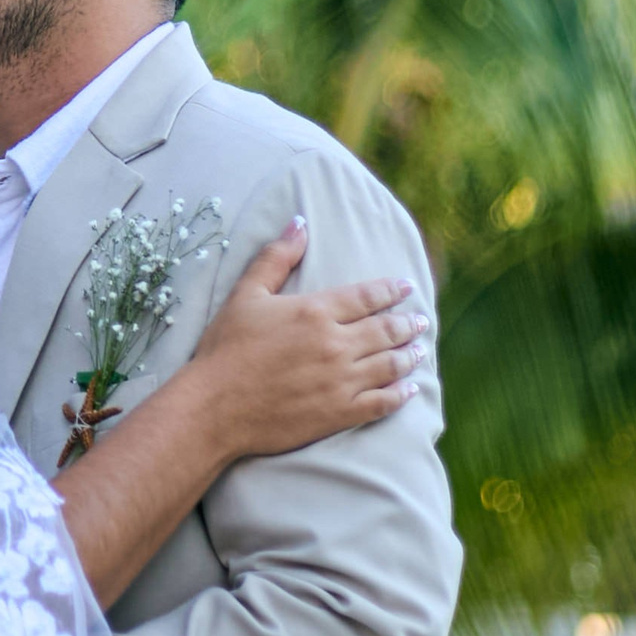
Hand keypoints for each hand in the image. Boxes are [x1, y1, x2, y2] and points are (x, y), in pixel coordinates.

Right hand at [184, 219, 427, 462]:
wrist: (214, 407)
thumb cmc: (226, 349)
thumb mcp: (245, 294)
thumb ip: (276, 257)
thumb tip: (299, 222)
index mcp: (316, 311)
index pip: (367, 296)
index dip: (390, 290)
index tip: (406, 287)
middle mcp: (336, 344)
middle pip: (385, 330)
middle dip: (407, 323)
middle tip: (421, 320)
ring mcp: (341, 381)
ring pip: (390, 364)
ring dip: (409, 355)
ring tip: (420, 349)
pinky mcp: (339, 413)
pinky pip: (381, 402)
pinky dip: (400, 394)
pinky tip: (410, 389)